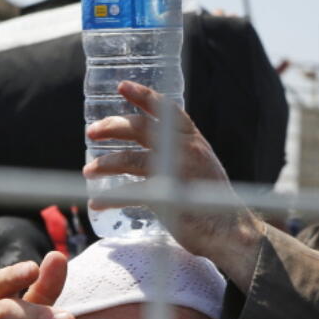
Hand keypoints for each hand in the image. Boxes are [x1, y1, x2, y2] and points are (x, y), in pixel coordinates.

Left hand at [83, 81, 261, 265]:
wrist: (229, 231)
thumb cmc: (213, 202)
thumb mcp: (201, 166)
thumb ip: (181, 153)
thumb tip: (154, 148)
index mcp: (193, 141)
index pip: (167, 109)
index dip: (143, 96)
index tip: (122, 86)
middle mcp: (185, 150)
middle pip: (140, 129)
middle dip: (112, 127)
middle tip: (91, 132)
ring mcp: (175, 173)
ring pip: (130, 159)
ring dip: (105, 164)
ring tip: (89, 171)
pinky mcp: (167, 198)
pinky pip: (130, 193)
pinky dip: (110, 199)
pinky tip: (97, 204)